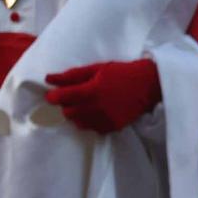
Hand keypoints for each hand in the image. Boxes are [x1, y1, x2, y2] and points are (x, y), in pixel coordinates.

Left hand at [43, 59, 161, 134]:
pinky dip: (90, 120)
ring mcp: (104, 120)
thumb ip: (72, 75)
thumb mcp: (97, 69)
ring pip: (78, 123)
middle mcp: (96, 108)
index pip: (62, 98)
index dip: (53, 96)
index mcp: (91, 91)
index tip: (52, 94)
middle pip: (67, 113)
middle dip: (67, 104)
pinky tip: (98, 110)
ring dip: (78, 113)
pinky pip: (92, 128)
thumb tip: (49, 78)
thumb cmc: (122, 72)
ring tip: (88, 103)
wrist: (148, 85)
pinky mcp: (112, 128)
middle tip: (75, 96)